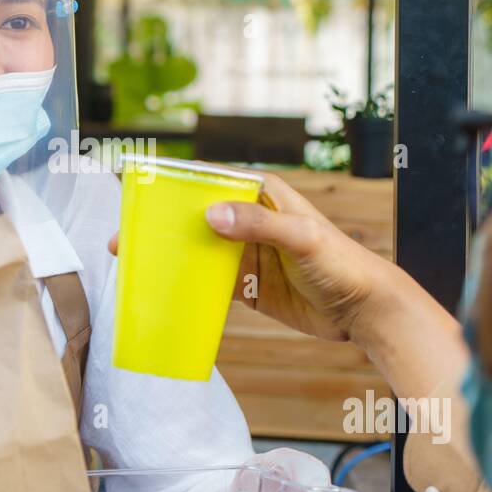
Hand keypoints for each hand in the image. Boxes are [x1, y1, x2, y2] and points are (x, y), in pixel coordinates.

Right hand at [108, 171, 388, 342]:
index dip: (175, 186)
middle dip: (162, 226)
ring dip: (171, 257)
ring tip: (135, 265)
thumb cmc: (343, 264)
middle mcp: (251, 219)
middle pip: (197, 217)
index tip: (141, 194)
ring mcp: (248, 253)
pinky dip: (189, 285)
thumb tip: (210, 213)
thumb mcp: (302, 238)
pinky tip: (165, 291)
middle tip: (125, 239)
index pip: (211, 181)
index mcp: (263, 194)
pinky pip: (211, 282)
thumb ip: (259, 225)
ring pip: (199, 250)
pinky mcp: (250, 285)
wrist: (365, 311)